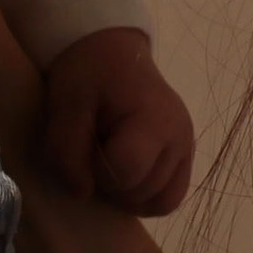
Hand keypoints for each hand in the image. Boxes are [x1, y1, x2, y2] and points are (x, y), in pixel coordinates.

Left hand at [39, 26, 196, 215]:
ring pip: (161, 202)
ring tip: (111, 166)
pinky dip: (146, 196)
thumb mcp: (65, 106)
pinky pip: (170, 197)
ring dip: (129, 194)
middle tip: (95, 154)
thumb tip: (81, 193)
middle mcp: (180, 138)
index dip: (97, 172)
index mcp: (154, 120)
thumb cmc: (88, 75)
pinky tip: (126, 176)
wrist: (112, 50)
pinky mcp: (186, 155)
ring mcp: (187, 148)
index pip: (126, 173)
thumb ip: (66, 151)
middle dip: (112, 184)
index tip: (86, 150)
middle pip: (143, 192)